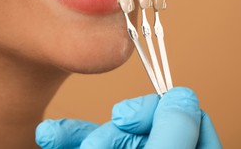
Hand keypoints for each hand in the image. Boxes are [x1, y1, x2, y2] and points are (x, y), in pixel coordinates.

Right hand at [35, 87, 220, 148]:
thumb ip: (176, 134)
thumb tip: (182, 96)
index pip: (190, 120)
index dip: (162, 109)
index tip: (130, 115)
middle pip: (148, 124)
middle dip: (116, 129)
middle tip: (100, 141)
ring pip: (115, 134)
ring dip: (84, 132)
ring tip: (60, 136)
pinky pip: (89, 144)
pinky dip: (69, 138)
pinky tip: (49, 132)